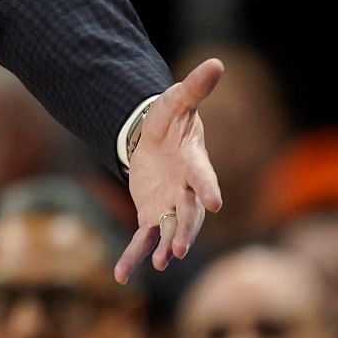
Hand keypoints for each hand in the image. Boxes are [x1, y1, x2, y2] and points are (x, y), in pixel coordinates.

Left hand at [115, 56, 224, 282]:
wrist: (157, 142)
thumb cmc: (170, 122)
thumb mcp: (175, 102)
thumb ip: (194, 87)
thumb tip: (216, 61)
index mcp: (195, 164)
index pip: (204, 177)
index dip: (209, 188)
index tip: (214, 202)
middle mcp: (187, 192)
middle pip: (189, 213)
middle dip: (185, 229)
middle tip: (179, 247)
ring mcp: (170, 207)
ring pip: (169, 230)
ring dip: (164, 246)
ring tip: (158, 263)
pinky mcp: (151, 216)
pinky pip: (143, 239)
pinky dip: (133, 256)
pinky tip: (120, 276)